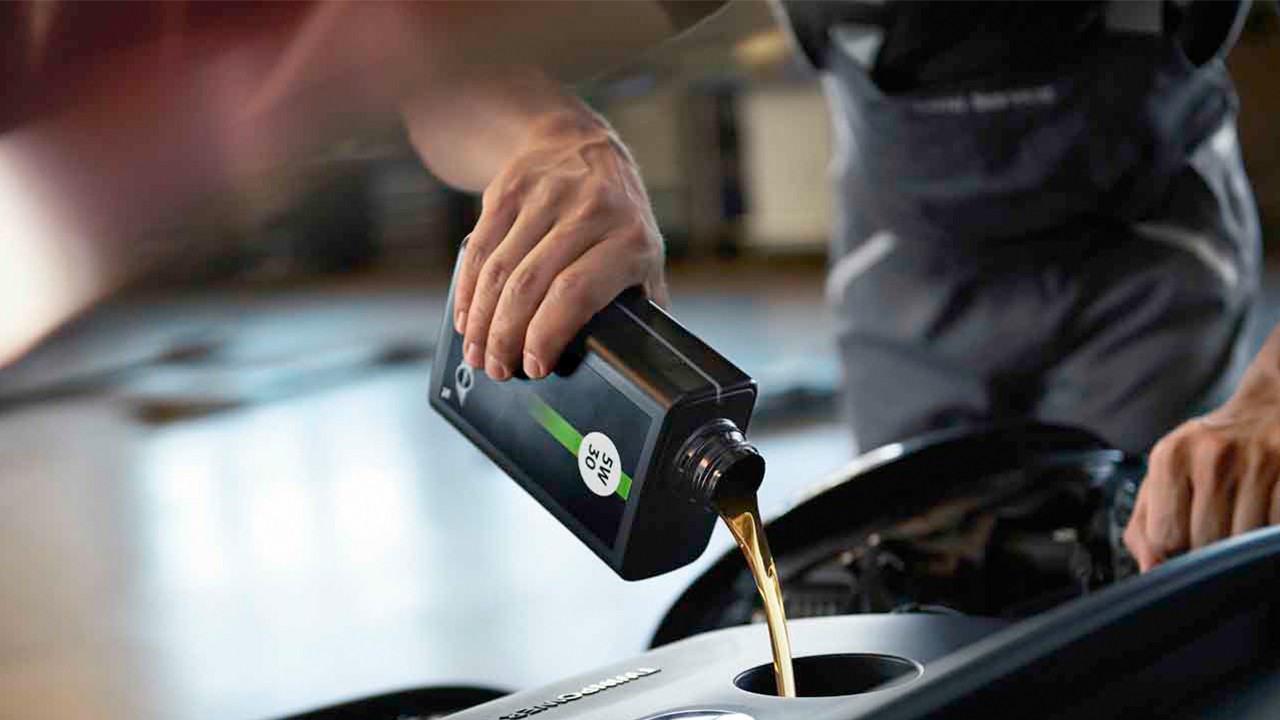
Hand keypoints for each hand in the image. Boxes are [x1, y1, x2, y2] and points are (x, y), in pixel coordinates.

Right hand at [452, 112, 666, 381]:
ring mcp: (546, 196)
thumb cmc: (618, 219)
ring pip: (500, 270)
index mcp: (630, 239)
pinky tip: (467, 317)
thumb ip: (642, 305)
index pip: (577, 292)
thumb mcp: (645, 256)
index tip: (534, 365)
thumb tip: (634, 362)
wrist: (582, 145)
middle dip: (506, 337)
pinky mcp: (509, 190)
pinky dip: (468, 290)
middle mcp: (589, 212)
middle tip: (497, 368)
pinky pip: (479, 248)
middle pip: (531, 285)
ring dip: (482, 320)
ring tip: (477, 351)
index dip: (548, 334)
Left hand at [1124, 401, 1279, 571]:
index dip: (1174, 551)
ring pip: (1243, 541)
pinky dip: (1267, 533)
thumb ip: (1144, 526)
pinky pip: (1273, 531)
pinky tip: (1263, 512)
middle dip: (1209, 549)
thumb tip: (1151, 570)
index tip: (1183, 541)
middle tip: (1216, 528)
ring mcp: (1258, 462)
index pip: (1166, 537)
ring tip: (1240, 517)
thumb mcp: (1165, 477)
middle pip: (1206, 543)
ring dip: (1242, 544)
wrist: (1267, 410)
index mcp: (1171, 457)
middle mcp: (1212, 455)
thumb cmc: (1208, 453)